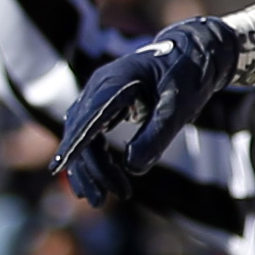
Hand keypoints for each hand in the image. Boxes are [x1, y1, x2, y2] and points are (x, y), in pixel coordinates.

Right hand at [55, 15, 240, 208]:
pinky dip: (91, 159)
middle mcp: (100, 87)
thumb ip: (157, 136)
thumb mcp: (178, 107)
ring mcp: (99, 96)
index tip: (61, 167)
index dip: (74, 143)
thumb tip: (133, 168)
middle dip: (87, 168)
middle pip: (80, 131)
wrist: (194, 53)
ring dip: (87, 168)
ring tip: (97, 200)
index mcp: (116, 81)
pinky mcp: (104, 105)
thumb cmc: (188, 75)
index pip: (89, 117)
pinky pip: (89, 135)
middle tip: (101, 201)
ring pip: (81, 136)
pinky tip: (95, 182)